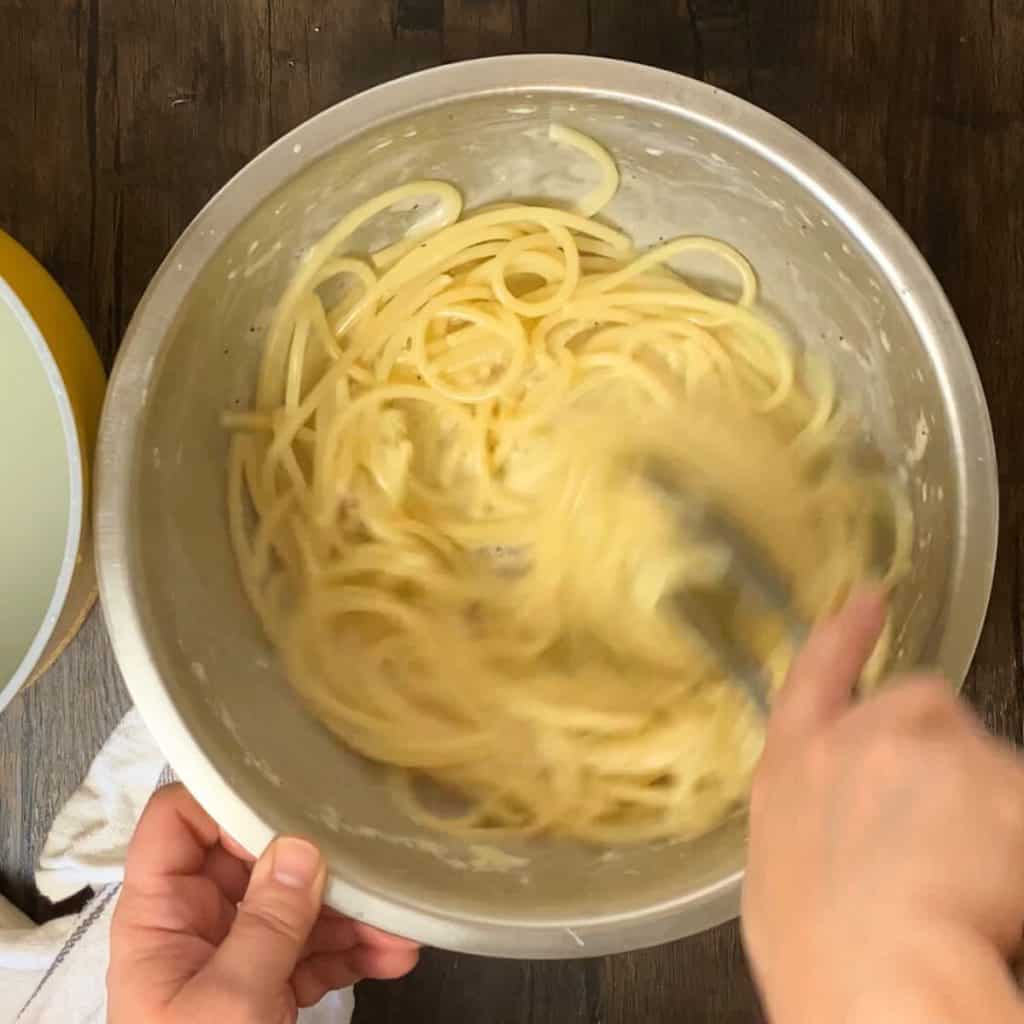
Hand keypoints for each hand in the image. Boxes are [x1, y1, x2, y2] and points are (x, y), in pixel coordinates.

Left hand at [107, 783, 418, 1023]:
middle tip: (372, 870)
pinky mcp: (270, 986)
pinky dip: (353, 952)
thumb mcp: (229, 1003)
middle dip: (318, 865)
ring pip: (296, 905)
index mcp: (161, 915)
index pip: (177, 824)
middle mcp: (198, 923)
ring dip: (352, 915)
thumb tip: (302, 844)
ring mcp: (237, 954)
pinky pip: (314, 950)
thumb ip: (267, 923)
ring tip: (400, 928)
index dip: (225, 802)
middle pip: (256, 860)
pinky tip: (392, 955)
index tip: (293, 803)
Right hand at [743, 590, 1023, 1023]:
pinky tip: (1000, 887)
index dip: (845, 634)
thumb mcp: (782, 867)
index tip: (868, 597)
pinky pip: (1022, 797)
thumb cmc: (817, 944)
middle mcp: (860, 738)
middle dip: (944, 749)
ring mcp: (929, 750)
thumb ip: (813, 815)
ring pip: (987, 759)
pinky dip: (1019, 835)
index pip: (819, 674)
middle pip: (923, 708)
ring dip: (988, 805)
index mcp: (796, 763)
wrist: (876, 974)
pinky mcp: (1000, 776)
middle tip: (952, 822)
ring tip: (972, 879)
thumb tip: (841, 819)